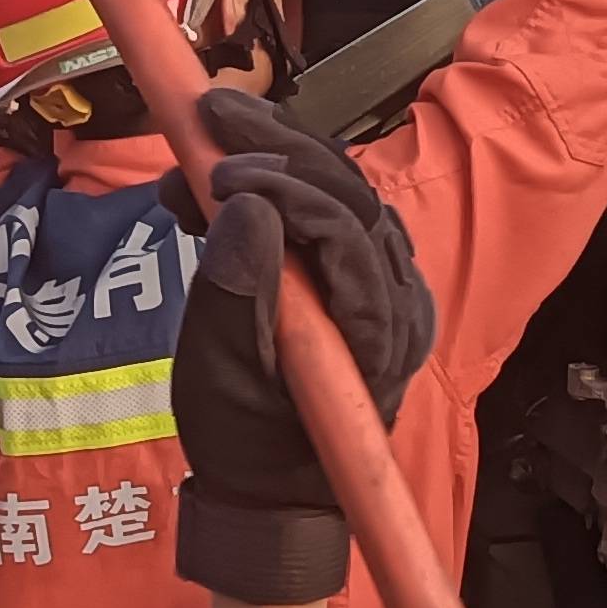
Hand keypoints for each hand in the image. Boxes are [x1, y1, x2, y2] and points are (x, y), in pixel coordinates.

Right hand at [169, 87, 435, 604]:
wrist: (271, 495)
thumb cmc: (249, 449)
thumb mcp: (224, 381)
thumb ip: (234, 294)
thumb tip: (243, 206)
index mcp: (378, 329)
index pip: (344, 227)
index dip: (282, 185)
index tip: (216, 167)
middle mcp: (397, 300)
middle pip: (348, 193)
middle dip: (276, 146)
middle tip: (210, 112)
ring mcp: (384, 289)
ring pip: (341, 194)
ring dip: (276, 156)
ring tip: (210, 136)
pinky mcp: (361, 284)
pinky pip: (330, 215)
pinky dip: (279, 186)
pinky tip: (228, 177)